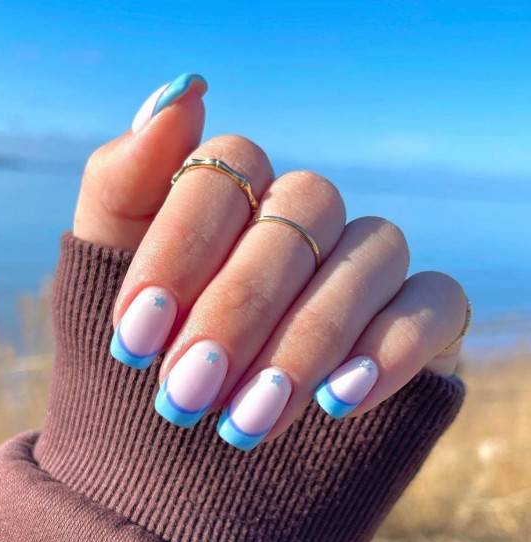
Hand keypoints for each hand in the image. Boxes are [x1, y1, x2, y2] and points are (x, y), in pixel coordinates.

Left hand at [74, 73, 467, 450]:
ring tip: (246, 419)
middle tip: (186, 394)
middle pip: (305, 207)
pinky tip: (338, 399)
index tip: (137, 335)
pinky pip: (437, 302)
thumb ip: (123, 183)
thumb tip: (183, 91)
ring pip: (373, 250)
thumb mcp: (111, 271)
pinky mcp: (419, 315)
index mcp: (240, 192)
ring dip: (309, 337)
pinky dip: (391, 347)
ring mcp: (366, 260)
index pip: (231, 164)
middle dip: (240, 306)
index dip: (182, 246)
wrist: (188, 444)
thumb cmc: (150, 354)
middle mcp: (308, 215)